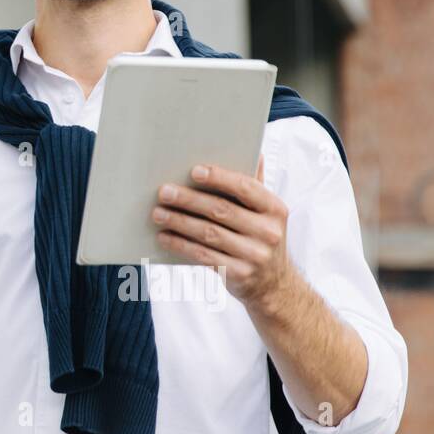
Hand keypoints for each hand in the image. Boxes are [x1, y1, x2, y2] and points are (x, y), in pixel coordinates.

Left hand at [151, 155, 293, 312]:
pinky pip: (203, 256)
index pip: (246, 187)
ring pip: (208, 234)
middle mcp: (268, 232)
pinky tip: (165, 236)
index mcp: (275, 209)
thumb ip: (255, 183)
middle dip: (188, 200)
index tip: (193, 171)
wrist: (274, 285)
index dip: (219, 178)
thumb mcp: (266, 212)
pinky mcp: (239, 275)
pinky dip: (181, 245)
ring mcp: (255, 256)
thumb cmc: (261, 237)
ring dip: (179, 222)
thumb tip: (251, 149)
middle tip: (163, 192)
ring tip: (158, 213)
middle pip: (221, 210)